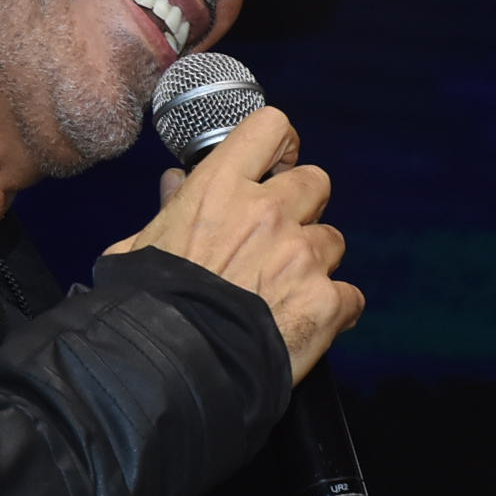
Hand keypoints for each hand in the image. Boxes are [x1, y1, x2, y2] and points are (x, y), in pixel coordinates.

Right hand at [107, 104, 358, 383]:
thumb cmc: (149, 307)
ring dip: (317, 261)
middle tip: (281, 238)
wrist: (174, 367)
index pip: (271, 128)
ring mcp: (302, 256)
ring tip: (286, 290)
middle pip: (317, 182)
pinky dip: (335, 310)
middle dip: (304, 207)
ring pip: (334, 240)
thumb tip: (175, 181)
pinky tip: (307, 323)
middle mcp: (269, 213)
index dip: (282, 146)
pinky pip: (351, 296)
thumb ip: (170, 209)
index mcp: (221, 190)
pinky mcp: (326, 301)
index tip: (279, 164)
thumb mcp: (144, 245)